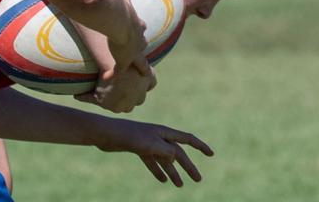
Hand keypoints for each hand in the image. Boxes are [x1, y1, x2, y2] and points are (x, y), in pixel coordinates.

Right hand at [86, 0, 149, 111]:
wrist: (117, 17)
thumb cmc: (116, 3)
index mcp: (134, 23)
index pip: (139, 26)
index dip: (139, 28)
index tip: (140, 29)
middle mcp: (136, 38)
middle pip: (141, 46)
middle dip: (141, 51)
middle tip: (142, 57)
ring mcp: (131, 51)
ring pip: (137, 63)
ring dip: (139, 69)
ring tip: (141, 78)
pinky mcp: (123, 60)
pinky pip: (118, 70)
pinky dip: (113, 75)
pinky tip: (108, 80)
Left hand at [95, 119, 213, 186]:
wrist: (106, 134)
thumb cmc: (129, 136)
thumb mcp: (150, 144)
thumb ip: (166, 151)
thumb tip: (177, 158)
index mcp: (164, 132)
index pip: (187, 139)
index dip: (200, 146)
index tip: (211, 154)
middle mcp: (158, 137)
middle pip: (177, 153)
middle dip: (188, 166)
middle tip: (198, 180)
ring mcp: (148, 143)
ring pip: (165, 160)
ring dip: (173, 172)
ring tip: (180, 186)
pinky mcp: (138, 149)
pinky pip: (152, 162)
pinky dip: (158, 171)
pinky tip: (163, 180)